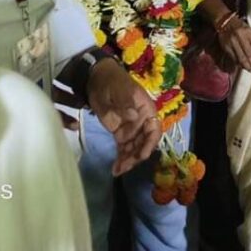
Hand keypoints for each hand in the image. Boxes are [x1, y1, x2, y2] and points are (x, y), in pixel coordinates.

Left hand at [87, 59, 161, 175]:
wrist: (96, 79)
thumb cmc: (111, 81)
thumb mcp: (118, 89)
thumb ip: (126, 103)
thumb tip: (135, 116)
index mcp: (146, 109)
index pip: (154, 129)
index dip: (150, 143)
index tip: (142, 155)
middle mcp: (141, 121)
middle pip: (144, 143)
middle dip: (136, 156)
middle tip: (124, 167)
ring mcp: (131, 129)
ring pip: (134, 149)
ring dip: (128, 161)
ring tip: (117, 171)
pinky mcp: (119, 134)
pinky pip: (123, 149)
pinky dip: (121, 159)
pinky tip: (115, 169)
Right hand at [216, 15, 250, 72]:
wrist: (225, 21)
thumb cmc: (240, 26)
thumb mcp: (250, 31)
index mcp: (249, 33)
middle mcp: (241, 37)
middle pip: (250, 56)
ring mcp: (232, 43)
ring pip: (241, 59)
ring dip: (247, 66)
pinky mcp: (226, 47)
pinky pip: (234, 59)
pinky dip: (239, 64)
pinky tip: (242, 65)